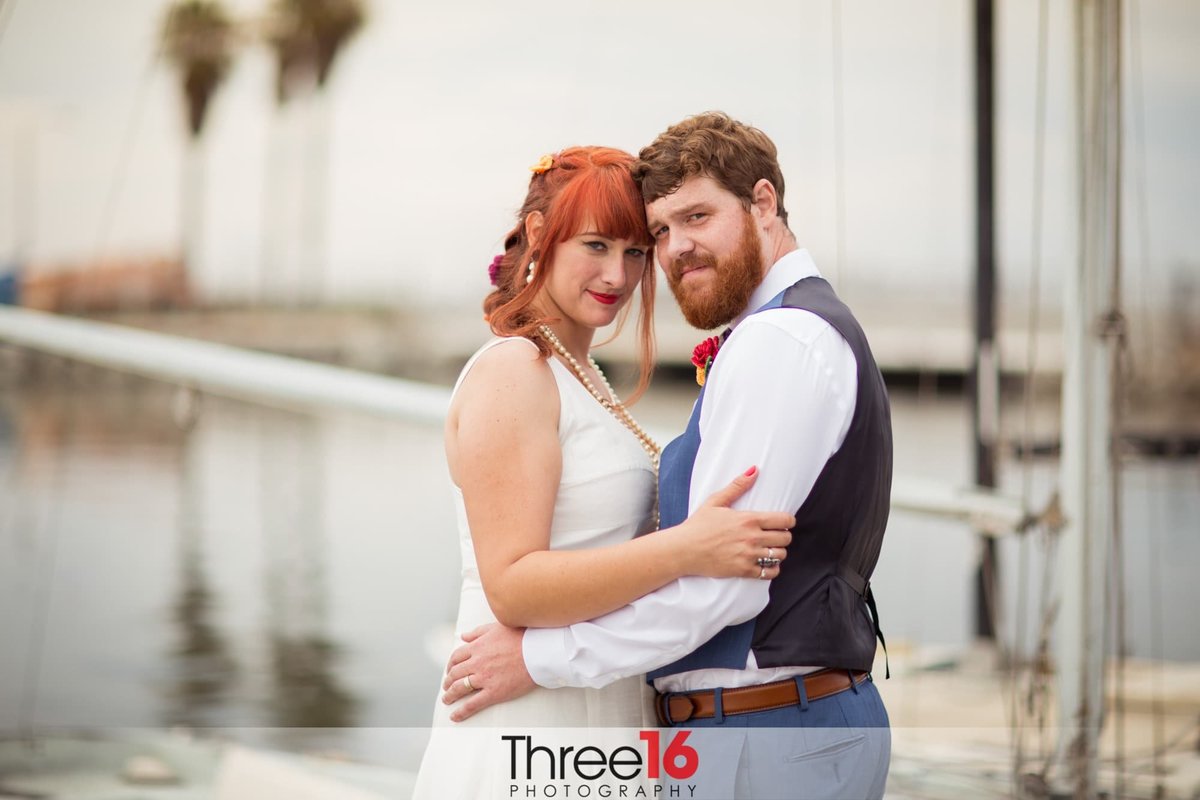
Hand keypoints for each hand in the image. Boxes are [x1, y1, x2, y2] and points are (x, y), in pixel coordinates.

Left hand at [440, 623, 535, 721]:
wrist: (537, 651)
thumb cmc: (520, 637)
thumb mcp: (496, 628)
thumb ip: (477, 632)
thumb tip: (464, 636)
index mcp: (477, 647)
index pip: (456, 657)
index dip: (451, 664)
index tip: (450, 669)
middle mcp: (477, 663)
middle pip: (455, 673)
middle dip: (448, 680)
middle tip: (446, 685)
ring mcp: (484, 678)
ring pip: (460, 688)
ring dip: (450, 695)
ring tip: (447, 699)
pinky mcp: (494, 692)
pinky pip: (473, 704)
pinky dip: (462, 711)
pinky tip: (455, 715)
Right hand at [680, 466, 794, 578]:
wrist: (683, 550)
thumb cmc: (698, 525)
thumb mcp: (716, 501)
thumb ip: (737, 486)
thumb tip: (754, 470)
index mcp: (748, 519)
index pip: (784, 520)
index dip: (788, 521)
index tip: (783, 523)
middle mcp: (751, 537)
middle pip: (786, 538)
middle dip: (784, 536)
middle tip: (775, 536)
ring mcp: (748, 555)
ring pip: (780, 555)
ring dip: (778, 552)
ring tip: (769, 549)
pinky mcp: (743, 570)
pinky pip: (770, 572)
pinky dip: (772, 569)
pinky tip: (765, 564)